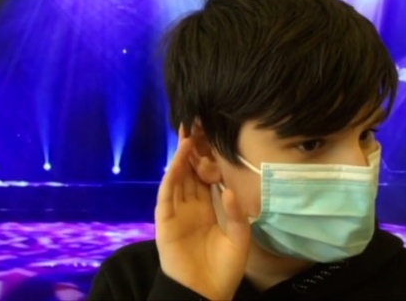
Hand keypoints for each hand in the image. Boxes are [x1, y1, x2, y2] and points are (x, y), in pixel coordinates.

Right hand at [155, 124, 250, 299]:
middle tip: (199, 121)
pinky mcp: (165, 219)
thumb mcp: (240, 239)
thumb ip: (236, 214)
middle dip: (194, 149)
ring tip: (189, 130)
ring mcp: (177, 211)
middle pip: (191, 171)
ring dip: (183, 154)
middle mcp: (191, 206)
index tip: (214, 134)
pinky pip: (168, 192)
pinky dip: (173, 173)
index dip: (209, 156)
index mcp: (208, 208)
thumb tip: (227, 188)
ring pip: (179, 176)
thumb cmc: (223, 270)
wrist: (204, 294)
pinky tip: (180, 156)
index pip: (207, 176)